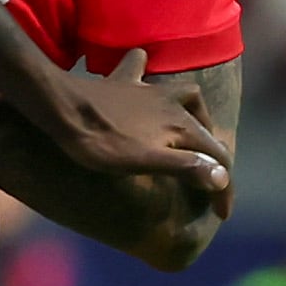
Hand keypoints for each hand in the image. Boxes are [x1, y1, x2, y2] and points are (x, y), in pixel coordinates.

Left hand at [41, 41, 231, 188]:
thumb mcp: (144, 162)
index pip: (217, 157)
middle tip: (209, 177)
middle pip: (204, 128)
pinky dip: (147, 75)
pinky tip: (143, 81)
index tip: (222, 215)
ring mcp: (147, 89)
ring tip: (189, 130)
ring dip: (193, 112)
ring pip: (183, 94)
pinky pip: (141, 71)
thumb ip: (186, 167)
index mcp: (181, 125)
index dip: (224, 189)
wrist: (61, 107)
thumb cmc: (100, 142)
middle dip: (213, 152)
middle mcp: (172, 103)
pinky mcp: (122, 83)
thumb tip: (222, 176)